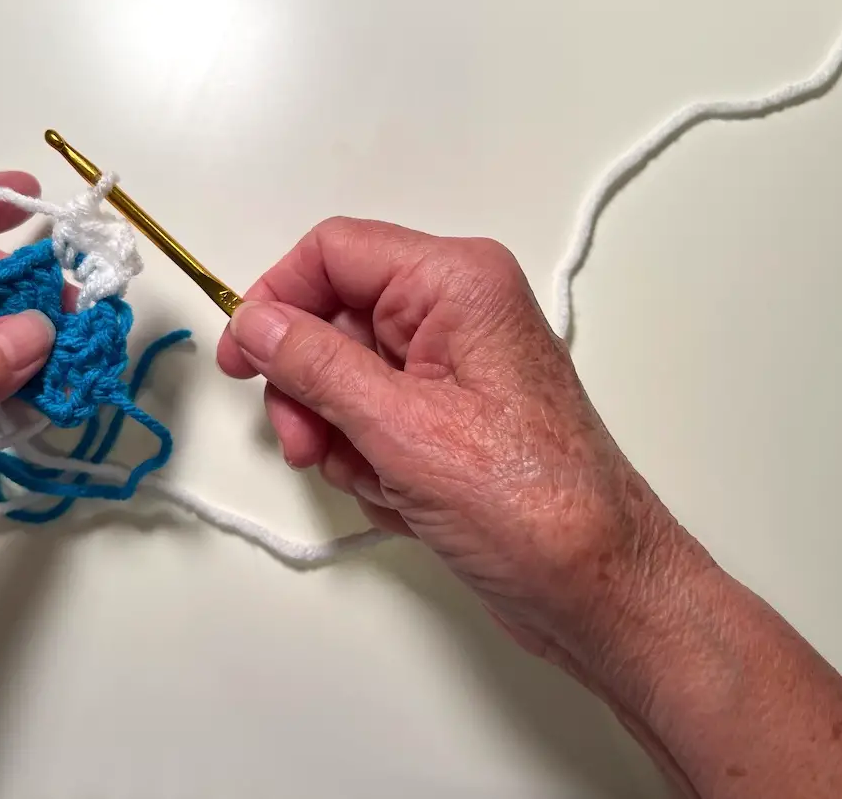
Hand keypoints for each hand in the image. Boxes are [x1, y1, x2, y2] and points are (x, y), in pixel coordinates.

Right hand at [220, 218, 841, 798]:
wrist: (597, 590)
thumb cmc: (532, 507)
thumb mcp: (401, 428)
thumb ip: (316, 364)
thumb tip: (257, 322)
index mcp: (457, 283)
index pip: (334, 252)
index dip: (277, 298)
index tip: (244, 358)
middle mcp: (457, 314)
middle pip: (334, 318)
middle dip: (312, 389)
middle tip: (312, 442)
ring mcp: (453, 370)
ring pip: (347, 379)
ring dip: (343, 437)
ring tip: (383, 481)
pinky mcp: (450, 420)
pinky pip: (374, 422)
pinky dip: (371, 463)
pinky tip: (407, 499)